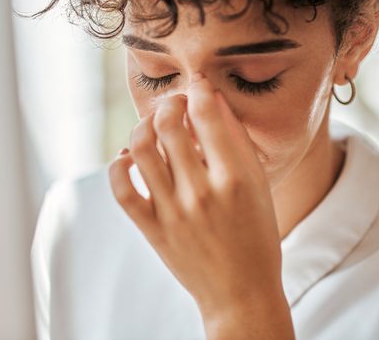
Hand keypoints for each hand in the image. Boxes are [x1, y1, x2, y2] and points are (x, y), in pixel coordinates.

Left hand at [108, 73, 293, 338]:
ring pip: (141, 149)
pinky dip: (119, 165)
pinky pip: (121, 188)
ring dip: (143, 127)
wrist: (240, 292)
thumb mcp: (259, 185)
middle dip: (170, 102)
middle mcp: (201, 193)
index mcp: (235, 179)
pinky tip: (130, 158)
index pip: (207, 115)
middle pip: (169, 125)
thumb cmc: (256, 235)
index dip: (199, 90)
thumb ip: (237, 141)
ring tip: (153, 127)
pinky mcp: (152, 228)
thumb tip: (212, 100)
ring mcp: (172, 212)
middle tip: (175, 104)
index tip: (197, 85)